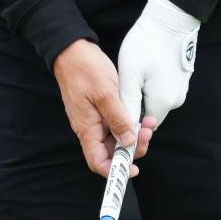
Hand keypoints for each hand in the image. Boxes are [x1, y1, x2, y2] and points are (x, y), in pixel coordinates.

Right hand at [52, 39, 154, 177]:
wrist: (72, 49)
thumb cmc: (84, 68)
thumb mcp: (105, 93)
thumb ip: (117, 119)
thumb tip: (129, 143)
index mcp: (87, 128)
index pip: (98, 162)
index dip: (115, 170)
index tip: (134, 168)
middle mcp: (90, 127)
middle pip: (111, 152)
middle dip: (132, 148)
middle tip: (147, 133)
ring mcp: (94, 118)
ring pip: (116, 137)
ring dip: (133, 134)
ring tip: (147, 122)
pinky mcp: (100, 108)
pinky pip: (115, 123)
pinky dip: (129, 122)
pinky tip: (140, 114)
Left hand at [118, 0, 199, 127]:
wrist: (170, 19)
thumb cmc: (147, 44)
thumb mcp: (130, 75)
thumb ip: (128, 104)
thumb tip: (125, 130)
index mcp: (162, 102)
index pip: (142, 126)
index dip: (128, 122)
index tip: (116, 108)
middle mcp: (175, 100)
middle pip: (149, 114)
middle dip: (135, 106)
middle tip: (122, 86)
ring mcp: (180, 88)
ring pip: (155, 100)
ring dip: (142, 94)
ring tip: (132, 75)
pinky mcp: (180, 77)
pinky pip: (162, 88)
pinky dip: (151, 84)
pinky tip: (143, 69)